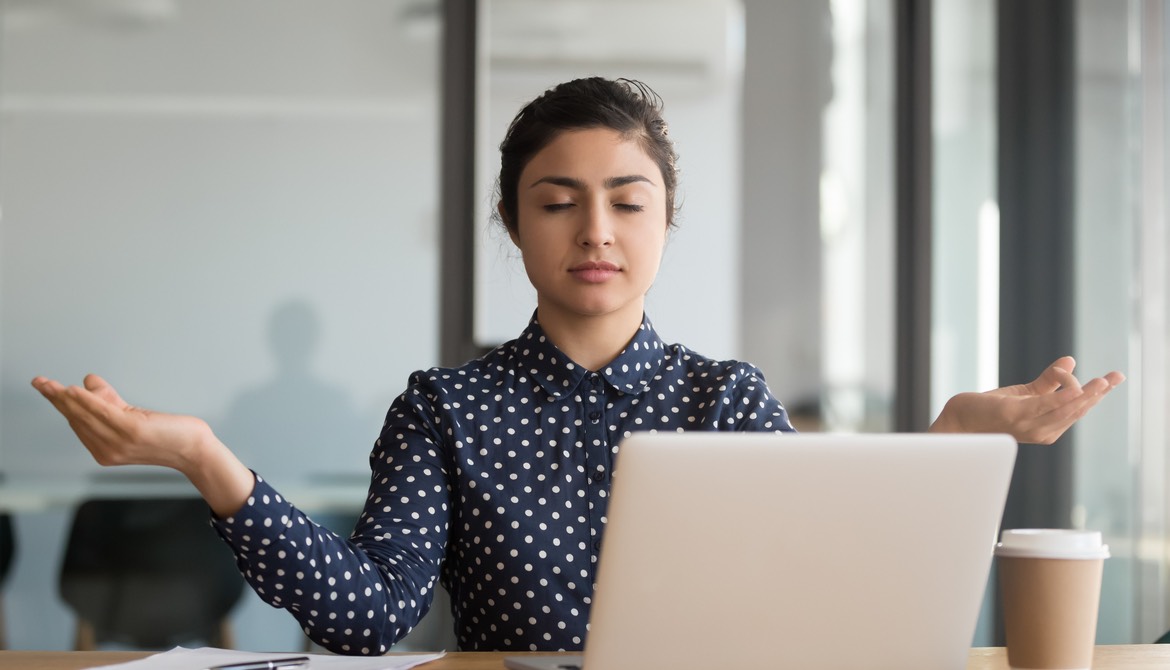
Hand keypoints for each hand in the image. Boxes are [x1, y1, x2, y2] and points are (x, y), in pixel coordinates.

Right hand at [32, 374, 214, 470]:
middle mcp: (106, 450)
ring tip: (51, 385)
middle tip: (39, 381)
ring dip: (66, 398)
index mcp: (103, 450)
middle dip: (56, 399)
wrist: (195, 450)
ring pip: (86, 415)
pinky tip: (76, 389)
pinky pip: (104, 412)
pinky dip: (88, 400)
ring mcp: (118, 442)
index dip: (60, 403)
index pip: (77, 422)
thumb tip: (88, 380)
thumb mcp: (133, 416)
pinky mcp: (132, 431)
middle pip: (76, 419)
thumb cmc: (168, 433)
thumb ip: (110, 402)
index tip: (45, 387)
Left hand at [930, 356, 1124, 444]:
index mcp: (1048, 427)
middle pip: (1077, 410)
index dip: (1098, 393)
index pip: (1079, 409)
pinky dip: (1062, 398)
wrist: (959, 420)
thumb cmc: (991, 410)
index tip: (1115, 376)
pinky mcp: (1015, 416)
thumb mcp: (1025, 393)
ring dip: (1085, 395)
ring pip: (1065, 410)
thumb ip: (1049, 380)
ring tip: (1102, 382)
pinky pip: (1045, 407)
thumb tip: (1071, 359)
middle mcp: (1043, 431)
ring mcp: (1030, 426)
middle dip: (1097, 394)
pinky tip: (1076, 389)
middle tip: (1114, 377)